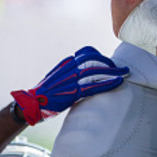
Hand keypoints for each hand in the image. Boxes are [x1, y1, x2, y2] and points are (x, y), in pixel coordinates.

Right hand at [10, 46, 128, 125]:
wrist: (31, 104)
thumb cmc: (45, 94)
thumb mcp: (58, 78)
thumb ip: (71, 74)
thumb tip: (85, 74)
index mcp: (66, 64)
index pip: (86, 52)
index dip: (100, 55)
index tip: (109, 61)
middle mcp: (68, 69)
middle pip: (94, 60)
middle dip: (110, 63)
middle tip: (122, 69)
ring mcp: (70, 80)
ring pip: (96, 71)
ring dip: (113, 72)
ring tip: (125, 74)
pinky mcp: (72, 93)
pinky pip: (93, 86)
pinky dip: (108, 83)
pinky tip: (118, 82)